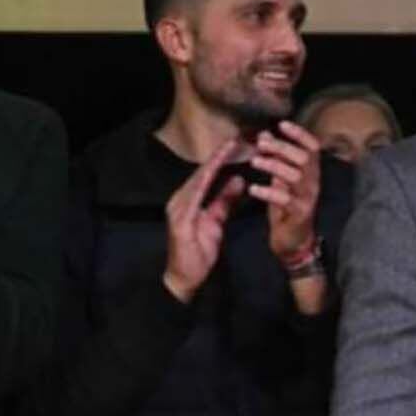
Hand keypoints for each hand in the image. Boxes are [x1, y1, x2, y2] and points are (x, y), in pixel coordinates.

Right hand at [162, 140, 248, 303]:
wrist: (185, 277)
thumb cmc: (199, 251)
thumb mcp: (216, 221)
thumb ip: (225, 201)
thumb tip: (238, 180)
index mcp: (189, 198)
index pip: (207, 174)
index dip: (221, 158)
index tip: (238, 144)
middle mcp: (180, 199)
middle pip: (201, 173)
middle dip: (218, 156)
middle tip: (235, 138)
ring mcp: (177, 208)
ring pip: (196, 181)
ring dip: (212, 165)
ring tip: (227, 150)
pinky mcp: (179, 220)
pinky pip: (192, 198)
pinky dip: (202, 185)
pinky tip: (211, 173)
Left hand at [251, 121, 322, 260]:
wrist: (293, 242)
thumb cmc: (286, 208)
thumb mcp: (280, 180)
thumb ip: (276, 158)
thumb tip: (265, 134)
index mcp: (310, 172)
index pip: (312, 147)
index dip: (300, 134)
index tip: (282, 124)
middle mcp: (313, 183)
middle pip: (304, 158)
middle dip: (282, 148)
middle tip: (261, 144)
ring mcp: (308, 198)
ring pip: (296, 176)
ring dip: (274, 166)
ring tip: (255, 162)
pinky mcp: (300, 214)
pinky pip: (286, 200)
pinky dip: (269, 192)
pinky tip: (253, 189)